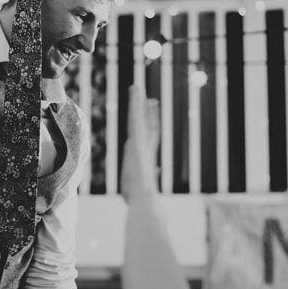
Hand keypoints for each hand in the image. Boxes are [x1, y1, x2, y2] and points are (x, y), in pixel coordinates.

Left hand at [121, 84, 159, 201]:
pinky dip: (136, 105)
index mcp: (144, 157)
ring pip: (138, 118)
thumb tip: (152, 180)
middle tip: (149, 97)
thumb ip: (143, 182)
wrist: (143, 198)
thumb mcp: (136, 189)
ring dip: (137, 102)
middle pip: (146, 125)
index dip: (150, 125)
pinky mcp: (136, 140)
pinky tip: (136, 94)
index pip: (148, 137)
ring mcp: (140, 143)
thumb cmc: (139, 200)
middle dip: (146, 111)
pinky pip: (135, 118)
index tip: (152, 116)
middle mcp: (144, 147)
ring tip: (137, 88)